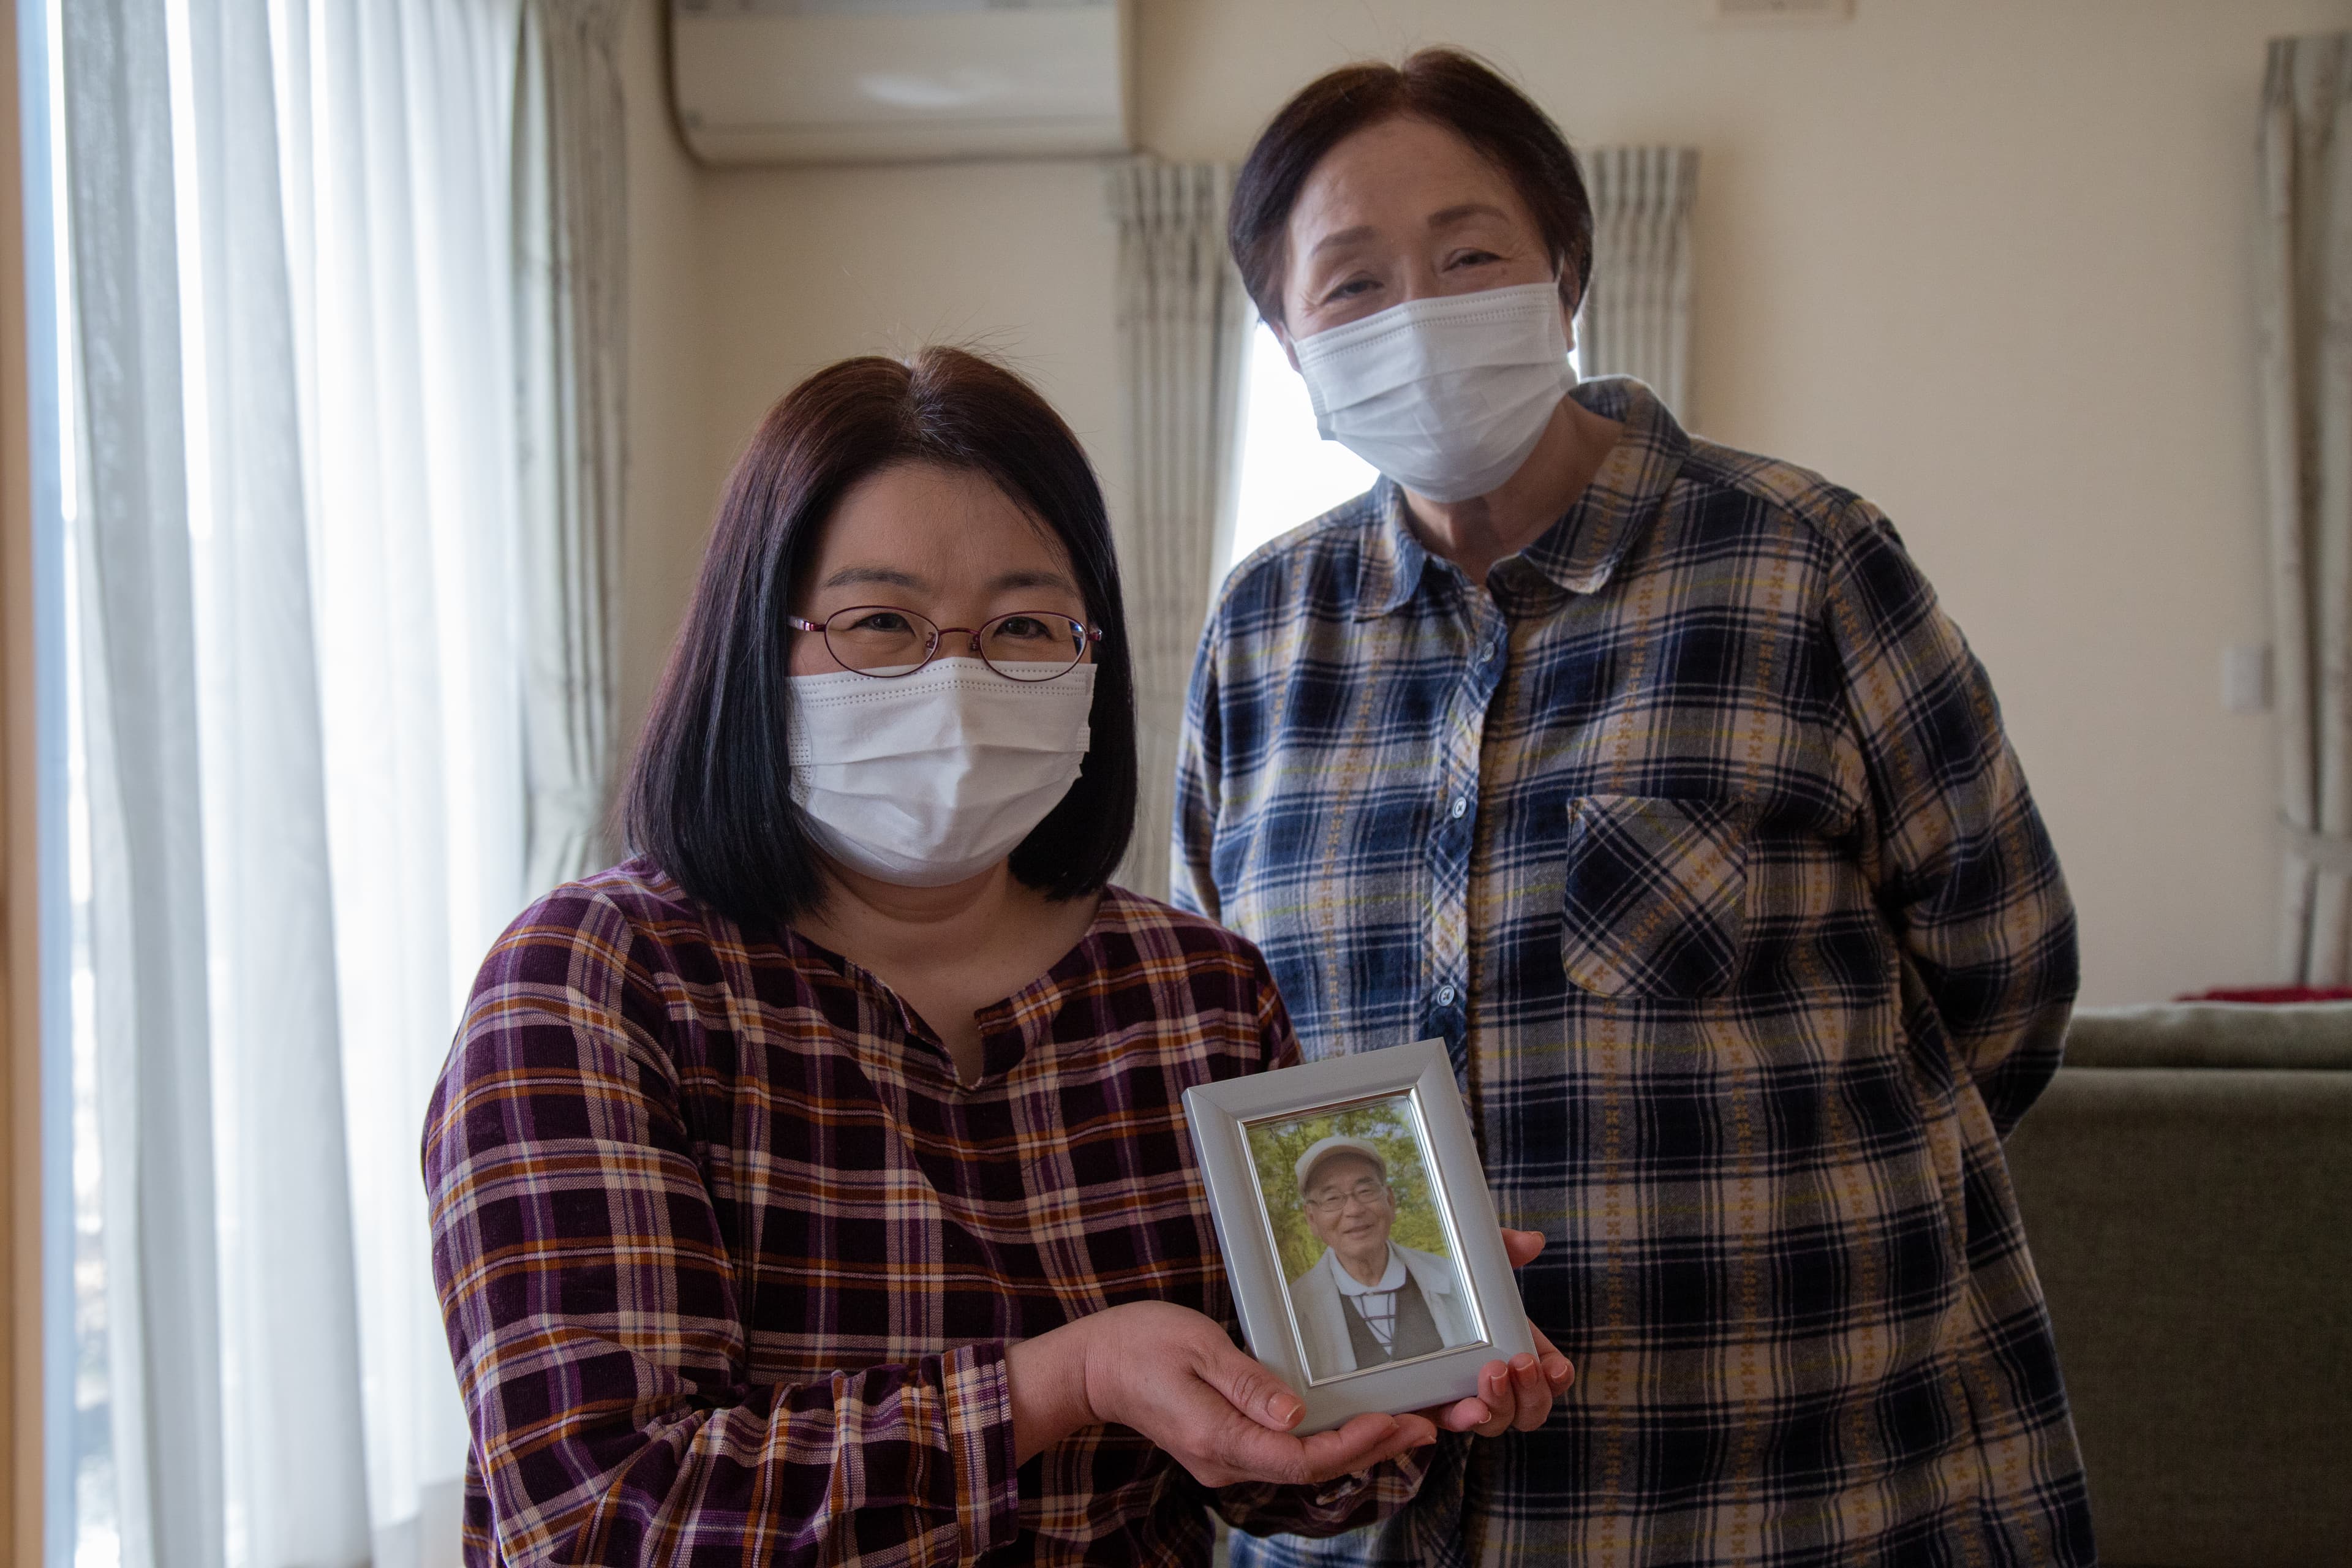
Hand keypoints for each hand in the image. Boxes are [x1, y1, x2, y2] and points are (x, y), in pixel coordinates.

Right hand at [1008, 1300, 1437, 1485]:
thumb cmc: (1139, 1345)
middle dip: (1374, 1448)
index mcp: (1221, 1440)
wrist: (1091, 1366)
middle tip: (1428, 1425)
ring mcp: (1226, 1460)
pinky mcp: (1226, 1447)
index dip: (1356, 1444)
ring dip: (1356, 1446)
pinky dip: (1327, 1440)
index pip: (1303, 1457)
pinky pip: (1287, 1453)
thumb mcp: (1196, 1347)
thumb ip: (1247, 1381)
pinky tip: (1354, 1422)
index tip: (1398, 1421)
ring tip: (1407, 1423)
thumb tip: (1296, 1414)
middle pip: (1313, 1468)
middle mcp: (1227, 1462)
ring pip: (1304, 1463)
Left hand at [1419, 1229, 1572, 1437]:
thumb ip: (1503, 1250)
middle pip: (1531, 1409)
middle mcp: (1497, 1380)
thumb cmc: (1443, 1279)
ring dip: (1503, 1404)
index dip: (1556, 1377)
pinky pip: (1453, 1422)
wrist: (1388, 1288)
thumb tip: (1532, 1241)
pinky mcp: (1433, 1405)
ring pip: (1499, 1421)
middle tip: (1520, 1362)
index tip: (1555, 1367)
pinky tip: (1471, 1409)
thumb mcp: (1474, 1262)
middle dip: (1533, 1392)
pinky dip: (1466, 1419)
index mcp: (1516, 1349)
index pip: (1549, 1376)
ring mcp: (1466, 1396)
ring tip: (1493, 1373)